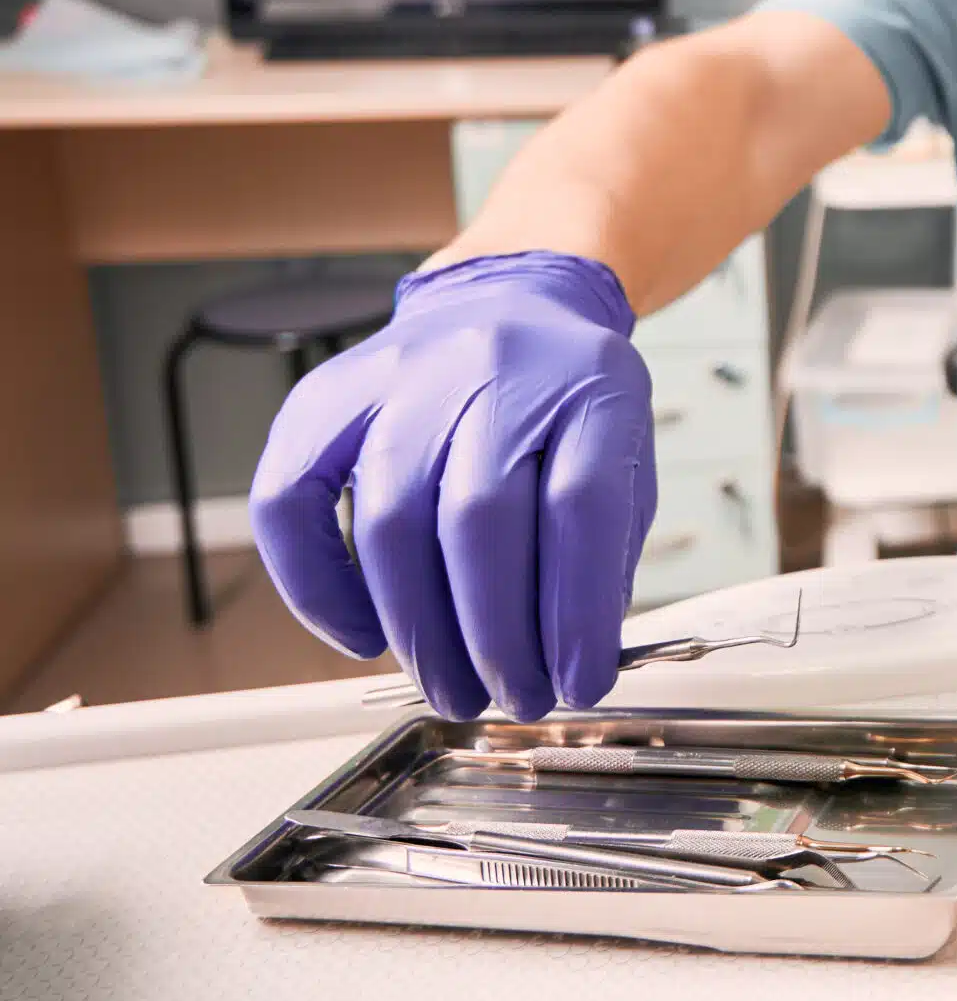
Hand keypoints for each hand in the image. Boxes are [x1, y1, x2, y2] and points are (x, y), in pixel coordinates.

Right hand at [249, 253, 653, 720]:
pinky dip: (319, 587)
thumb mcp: (624, 455)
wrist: (510, 302)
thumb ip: (603, 550)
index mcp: (588, 382)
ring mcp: (399, 378)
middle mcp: (489, 368)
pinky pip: (290, 502)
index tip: (580, 681)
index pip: (580, 505)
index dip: (577, 611)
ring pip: (390, 519)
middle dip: (493, 636)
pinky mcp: (324, 400)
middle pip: (478, 518)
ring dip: (417, 630)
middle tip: (509, 698)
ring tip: (451, 686)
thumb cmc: (567, 400)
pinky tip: (363, 637)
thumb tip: (571, 662)